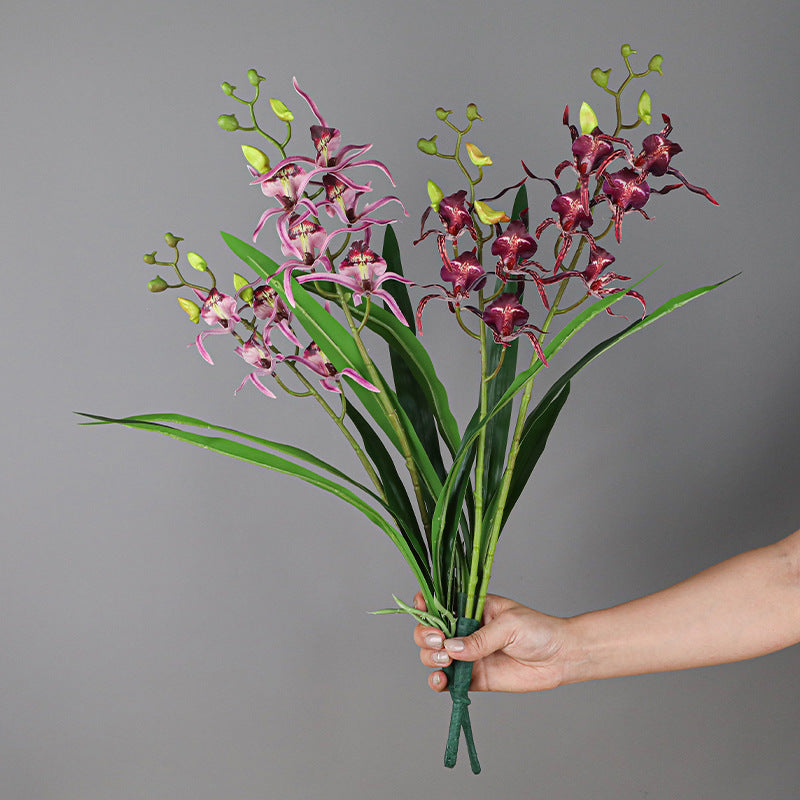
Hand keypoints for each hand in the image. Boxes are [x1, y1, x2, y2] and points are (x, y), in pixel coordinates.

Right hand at [413, 592, 572, 692]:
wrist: (560, 657)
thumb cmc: (538, 630)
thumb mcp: (508, 625)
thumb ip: (479, 638)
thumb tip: (451, 648)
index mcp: (471, 609)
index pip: (440, 604)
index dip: (425, 607)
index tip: (424, 612)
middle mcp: (465, 631)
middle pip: (430, 632)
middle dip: (426, 636)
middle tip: (440, 642)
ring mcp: (468, 655)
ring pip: (434, 657)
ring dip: (431, 659)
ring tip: (446, 662)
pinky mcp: (474, 678)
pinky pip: (449, 682)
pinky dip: (438, 682)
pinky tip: (440, 680)